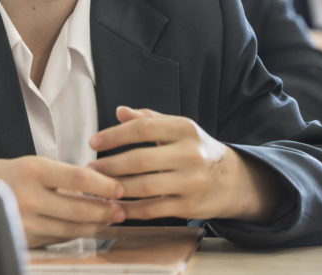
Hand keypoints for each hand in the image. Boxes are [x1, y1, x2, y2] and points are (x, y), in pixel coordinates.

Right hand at [0, 156, 124, 247]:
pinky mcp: (21, 239)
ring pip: (71, 229)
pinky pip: (56, 239)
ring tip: (109, 220)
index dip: (104, 184)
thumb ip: (61, 175)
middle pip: (79, 208)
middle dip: (105, 210)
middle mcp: (28, 196)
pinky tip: (86, 229)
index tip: (119, 187)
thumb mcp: (31, 164)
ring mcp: (24, 221)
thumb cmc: (3, 174)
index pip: (80, 178)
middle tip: (121, 210)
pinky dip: (74, 235)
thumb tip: (97, 186)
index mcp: (33, 169)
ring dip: (94, 226)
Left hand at [87, 106, 284, 223]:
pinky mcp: (189, 206)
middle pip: (140, 159)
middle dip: (109, 165)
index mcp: (185, 128)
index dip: (114, 135)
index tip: (94, 141)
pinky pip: (152, 209)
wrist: (231, 180)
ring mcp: (191, 181)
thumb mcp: (178, 130)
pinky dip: (129, 209)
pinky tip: (115, 206)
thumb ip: (149, 120)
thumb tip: (120, 111)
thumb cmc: (197, 150)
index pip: (143, 128)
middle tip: (90, 168)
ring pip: (143, 186)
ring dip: (116, 188)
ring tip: (98, 188)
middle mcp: (190, 153)